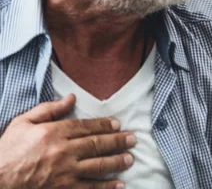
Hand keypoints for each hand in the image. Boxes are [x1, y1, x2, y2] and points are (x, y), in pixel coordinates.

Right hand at [0, 94, 135, 188]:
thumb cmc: (6, 151)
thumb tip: (71, 98)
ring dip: (116, 162)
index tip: (118, 124)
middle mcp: (63, 152)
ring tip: (130, 159)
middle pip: (97, 145)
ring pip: (98, 166)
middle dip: (117, 142)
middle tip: (132, 139)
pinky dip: (106, 187)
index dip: (104, 125)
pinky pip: (89, 188)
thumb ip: (49, 109)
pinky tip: (119, 185)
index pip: (86, 127)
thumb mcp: (22, 123)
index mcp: (54, 133)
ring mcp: (64, 173)